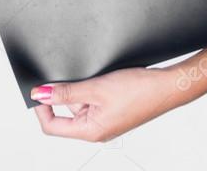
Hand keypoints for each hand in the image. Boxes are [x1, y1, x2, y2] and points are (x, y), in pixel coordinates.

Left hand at [30, 67, 183, 140]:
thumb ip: (67, 92)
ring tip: (96, 76)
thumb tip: (42, 94)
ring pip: (81, 105)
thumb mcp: (97, 88)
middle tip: (70, 75)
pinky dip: (92, 89)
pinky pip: (94, 102)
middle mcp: (96, 130)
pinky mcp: (113, 112)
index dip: (42, 107)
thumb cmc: (139, 91)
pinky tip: (103, 78)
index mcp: (90, 131)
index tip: (39, 89)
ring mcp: (105, 121)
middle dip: (64, 94)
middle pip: (66, 115)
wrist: (167, 86)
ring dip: (80, 89)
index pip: (52, 126)